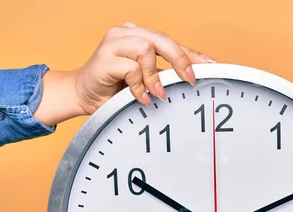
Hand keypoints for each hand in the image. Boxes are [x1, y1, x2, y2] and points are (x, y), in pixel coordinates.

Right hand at [33, 22, 214, 125]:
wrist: (81, 95)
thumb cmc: (114, 88)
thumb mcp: (145, 81)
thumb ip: (163, 76)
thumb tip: (191, 79)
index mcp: (138, 35)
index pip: (170, 42)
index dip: (191, 54)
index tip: (211, 65)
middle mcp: (126, 33)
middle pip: (161, 39)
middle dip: (180, 60)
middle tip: (190, 79)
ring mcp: (113, 42)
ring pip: (146, 49)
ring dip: (154, 76)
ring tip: (155, 93)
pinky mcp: (104, 57)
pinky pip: (131, 68)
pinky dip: (139, 85)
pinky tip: (140, 97)